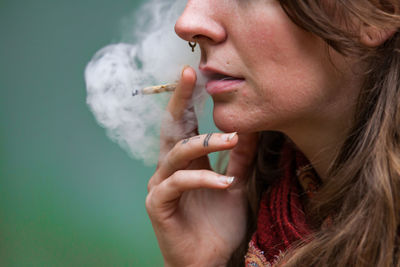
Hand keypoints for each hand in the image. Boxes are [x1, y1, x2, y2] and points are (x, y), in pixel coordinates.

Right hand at [146, 67, 257, 265]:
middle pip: (171, 129)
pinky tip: (224, 183)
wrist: (212, 261)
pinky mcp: (158, 205)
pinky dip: (202, 180)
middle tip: (189, 76)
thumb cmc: (220, 224)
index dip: (188, 99)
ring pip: (176, 153)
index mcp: (187, 162)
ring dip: (203, 143)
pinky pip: (178, 184)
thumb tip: (249, 126)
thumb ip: (240, 157)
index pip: (185, 125)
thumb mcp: (236, 183)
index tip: (195, 72)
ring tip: (230, 139)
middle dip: (180, 101)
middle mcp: (169, 169)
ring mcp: (160, 186)